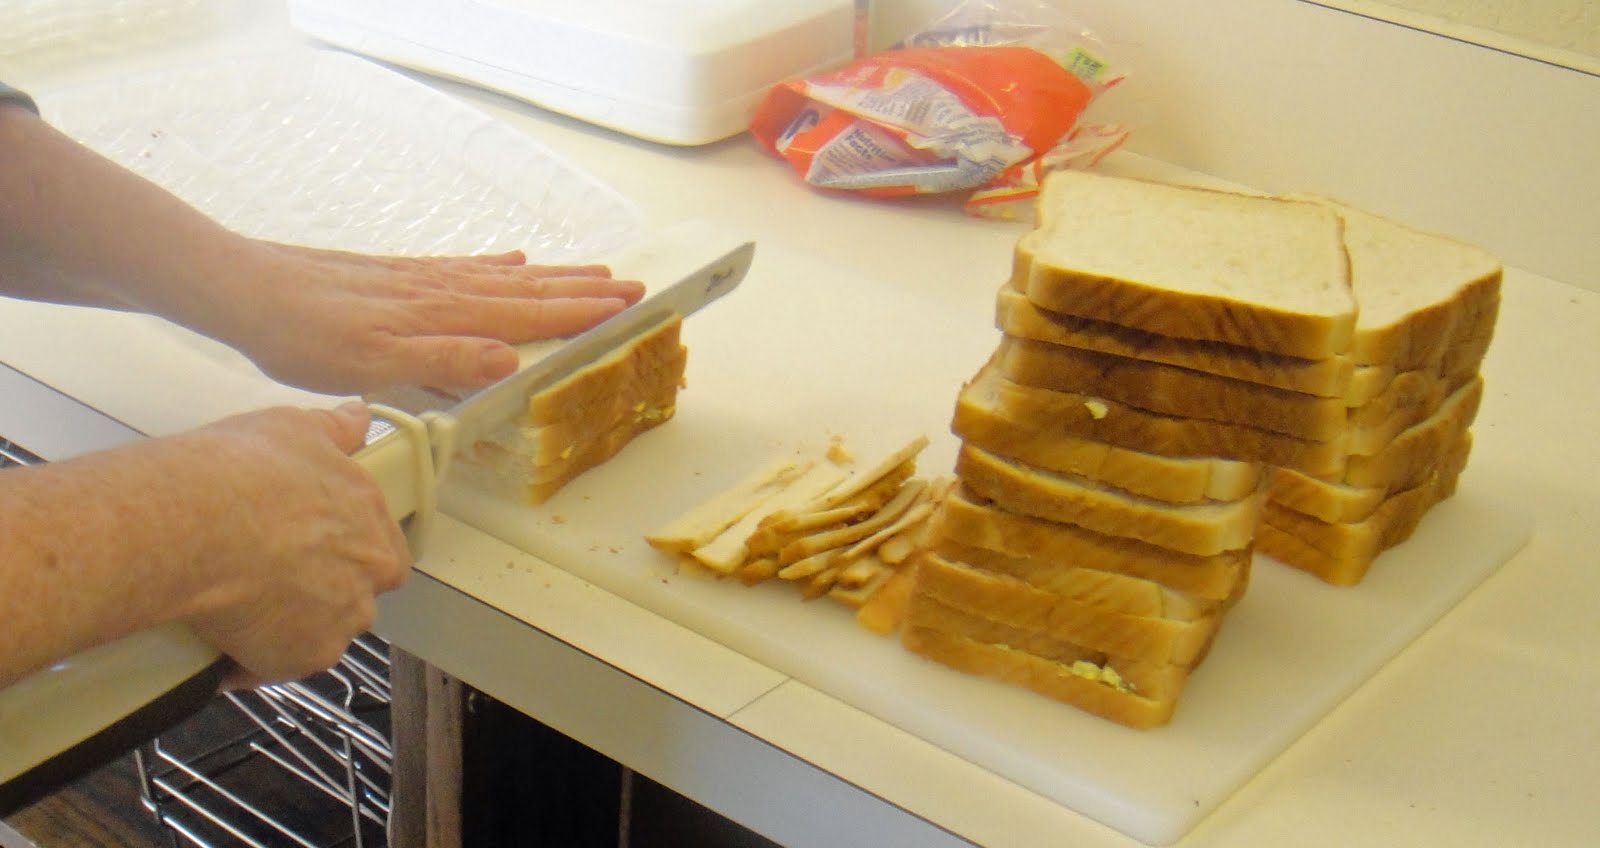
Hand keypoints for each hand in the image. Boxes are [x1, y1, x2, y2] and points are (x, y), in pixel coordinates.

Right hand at [172, 402, 409, 686]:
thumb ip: (335, 429)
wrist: (193, 525)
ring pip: (320, 632)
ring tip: (236, 609)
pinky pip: (279, 664)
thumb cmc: (242, 470)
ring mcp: (340, 620)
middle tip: (267, 578)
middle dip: (321, 592)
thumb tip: (359, 416)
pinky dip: (253, 658)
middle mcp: (369, 574)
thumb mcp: (293, 427)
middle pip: (354, 594)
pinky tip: (219, 641)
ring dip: (290, 626)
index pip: (381, 549)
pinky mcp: (303, 658)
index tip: (307, 548)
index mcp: (372, 521)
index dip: (346, 552)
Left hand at [196, 240, 646, 395]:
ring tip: (592, 272)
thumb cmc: (302, 335)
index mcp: (443, 315)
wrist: (245, 291)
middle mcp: (441, 291)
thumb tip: (508, 361)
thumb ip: (442, 361)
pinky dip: (498, 267)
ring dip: (553, 277)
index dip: (580, 313)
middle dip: (582, 291)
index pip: (527, 314)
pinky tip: (511, 262)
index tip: (627, 307)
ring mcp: (422, 281)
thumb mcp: (372, 364)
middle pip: (527, 290)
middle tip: (632, 287)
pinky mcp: (399, 278)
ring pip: (503, 278)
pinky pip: (466, 269)